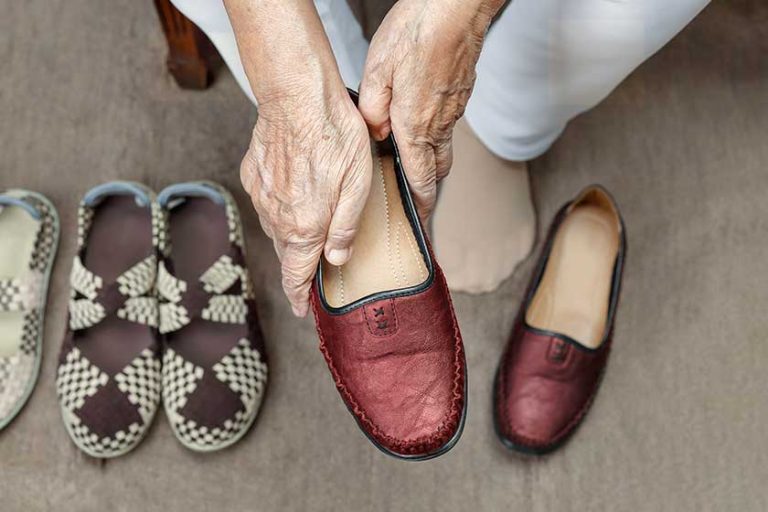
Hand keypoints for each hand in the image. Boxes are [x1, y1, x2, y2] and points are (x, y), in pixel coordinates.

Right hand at [240, 89, 371, 316]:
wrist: (297, 97)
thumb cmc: (334, 137)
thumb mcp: (357, 187)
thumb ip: (345, 228)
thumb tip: (338, 259)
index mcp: (304, 227)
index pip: (296, 276)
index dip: (299, 297)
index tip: (302, 310)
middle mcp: (276, 218)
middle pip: (288, 254)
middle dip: (300, 265)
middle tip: (314, 268)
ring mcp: (261, 197)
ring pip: (277, 228)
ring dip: (292, 234)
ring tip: (310, 225)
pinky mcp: (253, 176)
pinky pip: (267, 203)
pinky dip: (281, 207)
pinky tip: (295, 192)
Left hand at [359, 0, 499, 221]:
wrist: (457, 8)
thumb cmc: (418, 33)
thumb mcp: (377, 71)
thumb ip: (372, 110)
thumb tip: (374, 133)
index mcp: (416, 125)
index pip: (421, 179)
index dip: (419, 205)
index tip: (417, 222)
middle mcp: (440, 123)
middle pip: (438, 170)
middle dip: (426, 189)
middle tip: (415, 199)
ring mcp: (454, 109)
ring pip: (443, 147)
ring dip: (430, 162)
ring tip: (414, 165)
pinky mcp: (460, 93)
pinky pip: (447, 124)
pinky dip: (435, 134)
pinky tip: (421, 122)